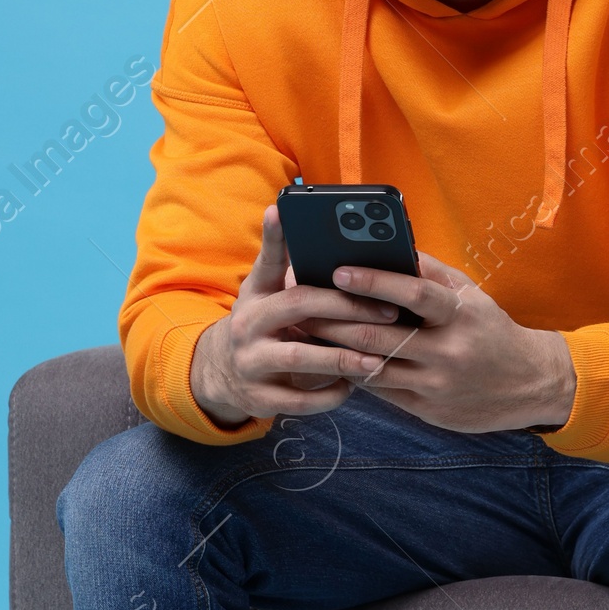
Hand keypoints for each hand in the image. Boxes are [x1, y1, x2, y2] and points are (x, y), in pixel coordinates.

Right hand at [189, 206, 396, 426]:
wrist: (220, 373)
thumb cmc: (259, 322)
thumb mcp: (261, 289)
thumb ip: (278, 257)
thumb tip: (279, 209)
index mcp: (255, 296)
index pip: (273, 264)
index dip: (282, 241)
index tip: (298, 219)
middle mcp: (248, 326)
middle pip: (299, 308)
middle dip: (346, 308)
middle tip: (388, 313)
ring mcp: (251, 364)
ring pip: (299, 358)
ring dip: (342, 359)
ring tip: (377, 360)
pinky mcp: (259, 399)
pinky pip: (299, 401)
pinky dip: (328, 395)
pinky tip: (352, 386)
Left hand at [302, 250, 576, 435]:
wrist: (531, 383)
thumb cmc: (490, 329)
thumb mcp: (470, 295)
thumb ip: (430, 273)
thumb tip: (387, 246)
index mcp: (460, 315)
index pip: (414, 294)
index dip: (374, 281)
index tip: (339, 271)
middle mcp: (448, 352)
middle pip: (379, 337)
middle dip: (334, 321)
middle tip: (301, 306)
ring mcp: (436, 385)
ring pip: (373, 368)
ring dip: (335, 350)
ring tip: (307, 332)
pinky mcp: (428, 411)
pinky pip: (382, 391)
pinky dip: (355, 372)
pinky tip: (333, 359)